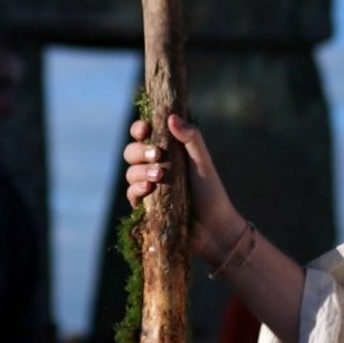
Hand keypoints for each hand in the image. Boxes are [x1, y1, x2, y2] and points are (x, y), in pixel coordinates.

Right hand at [123, 113, 241, 261]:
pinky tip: (149, 189)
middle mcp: (154, 166)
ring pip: (130, 172)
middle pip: (131, 152)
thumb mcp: (202, 160)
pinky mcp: (145, 205)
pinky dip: (137, 189)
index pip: (143, 134)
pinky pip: (131, 194)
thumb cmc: (210, 190)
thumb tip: (171, 117)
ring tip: (159, 176)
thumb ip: (191, 137)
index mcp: (166, 151)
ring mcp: (148, 186)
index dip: (139, 129)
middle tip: (157, 155)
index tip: (145, 129)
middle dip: (140, 151)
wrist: (213, 225)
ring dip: (141, 171)